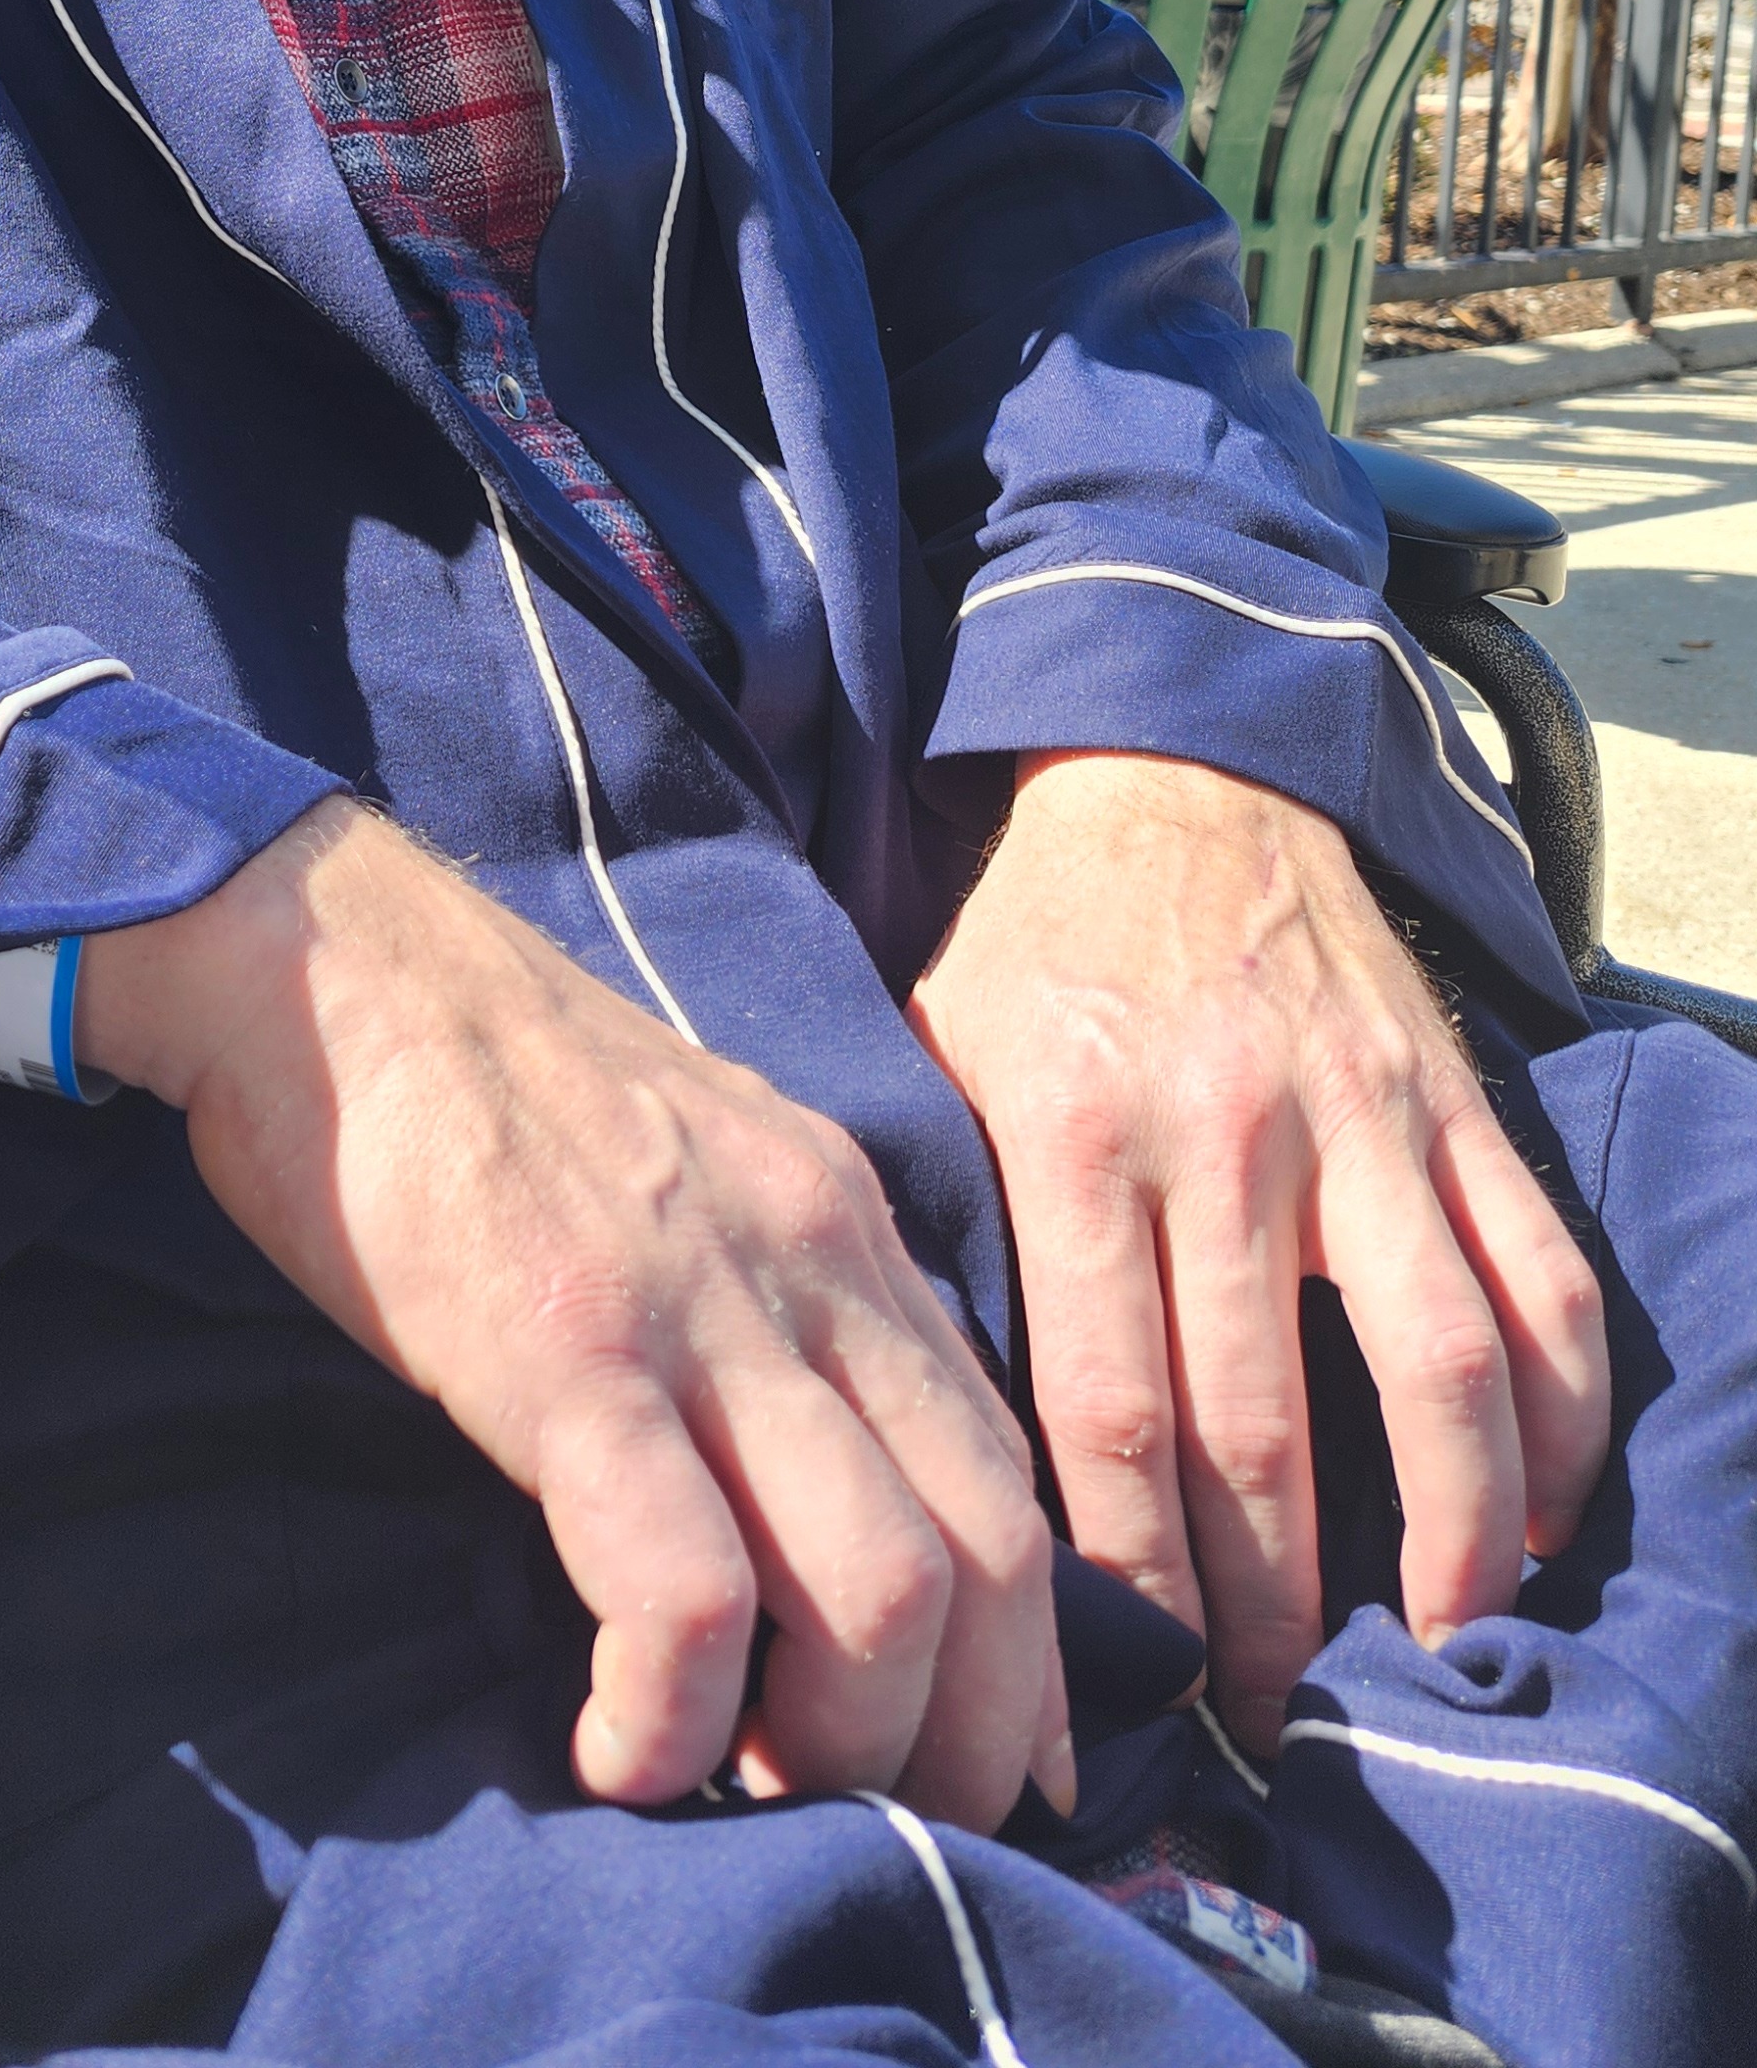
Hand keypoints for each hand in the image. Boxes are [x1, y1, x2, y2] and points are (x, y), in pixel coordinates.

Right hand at [80, 802, 1069, 1828]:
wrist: (328, 959)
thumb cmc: (474, 1081)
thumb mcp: (687, 1164)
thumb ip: (769, 1294)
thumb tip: (810, 1467)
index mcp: (841, 1220)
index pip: (1011, 1466)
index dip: (1027, 1653)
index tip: (993, 1770)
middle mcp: (810, 1262)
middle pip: (994, 1553)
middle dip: (963, 1738)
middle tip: (878, 1821)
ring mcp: (699, 1309)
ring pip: (883, 1591)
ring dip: (838, 1747)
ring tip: (747, 1792)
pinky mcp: (571, 1357)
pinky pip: (688, 1592)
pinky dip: (679, 1719)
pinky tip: (620, 1754)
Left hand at [907, 751, 1611, 1749]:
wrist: (1162, 766)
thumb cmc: (1026, 943)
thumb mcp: (929, 1053)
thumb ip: (944, 1226)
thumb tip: (930, 1437)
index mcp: (1069, 1130)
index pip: (1108, 1410)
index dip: (1136, 1577)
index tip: (1134, 1685)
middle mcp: (1221, 1131)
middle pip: (1262, 1425)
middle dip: (1268, 1606)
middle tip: (1260, 1721)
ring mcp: (1357, 1113)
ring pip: (1436, 1367)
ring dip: (1449, 1535)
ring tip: (1433, 1649)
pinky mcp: (1449, 1096)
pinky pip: (1536, 1277)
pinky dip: (1557, 1415)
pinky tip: (1534, 1514)